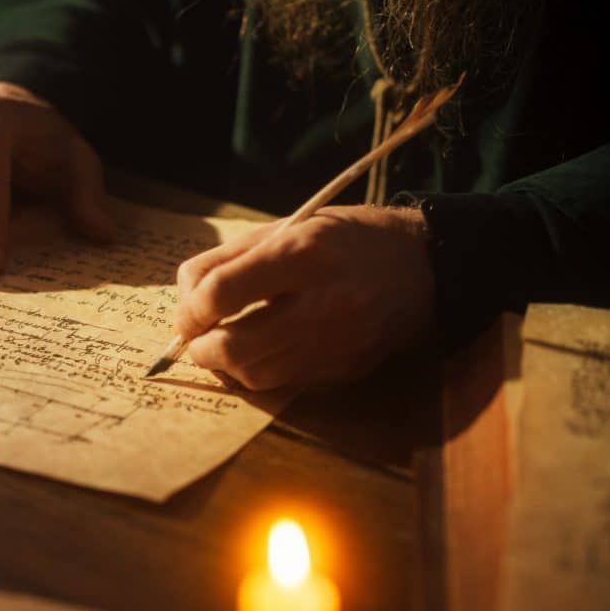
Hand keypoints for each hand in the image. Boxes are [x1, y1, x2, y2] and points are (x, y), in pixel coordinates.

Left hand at [175, 206, 435, 389]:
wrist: (423, 266)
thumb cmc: (346, 239)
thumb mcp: (288, 226)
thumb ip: (228, 258)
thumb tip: (185, 296)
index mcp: (304, 253)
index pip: (223, 292)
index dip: (191, 309)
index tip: (188, 312)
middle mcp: (323, 302)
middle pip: (235, 347)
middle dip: (201, 348)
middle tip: (196, 338)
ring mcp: (336, 343)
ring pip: (255, 375)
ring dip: (227, 365)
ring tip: (225, 344)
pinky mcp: (344, 370)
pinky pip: (284, 384)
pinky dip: (260, 372)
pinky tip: (260, 352)